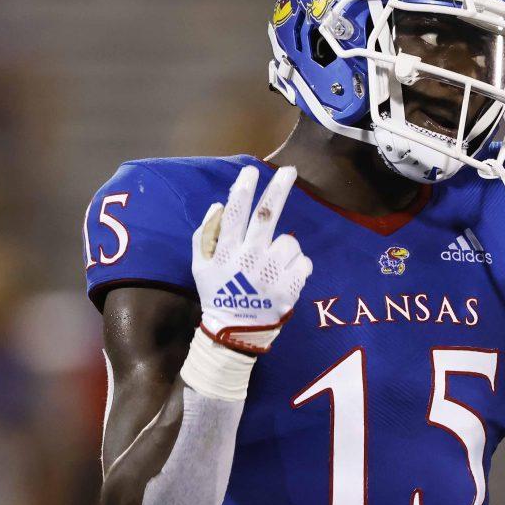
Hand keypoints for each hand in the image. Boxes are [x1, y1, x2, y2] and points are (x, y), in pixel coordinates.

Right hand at [192, 165, 312, 354]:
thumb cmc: (218, 293)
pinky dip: (297, 266)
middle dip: (278, 190)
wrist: (236, 333)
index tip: (251, 171)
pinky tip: (283, 279)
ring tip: (273, 266)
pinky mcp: (291, 288)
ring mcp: (272, 274)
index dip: (243, 190)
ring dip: (284, 247)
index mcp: (226, 253)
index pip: (235, 214)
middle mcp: (249, 259)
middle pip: (266, 216)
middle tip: (290, 171)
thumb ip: (206, 234)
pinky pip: (303, 262)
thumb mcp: (200, 266)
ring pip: (289, 241)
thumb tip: (218, 204)